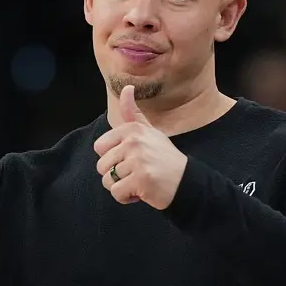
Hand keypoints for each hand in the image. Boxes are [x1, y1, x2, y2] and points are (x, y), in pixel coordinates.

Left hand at [94, 86, 187, 209]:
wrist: (186, 181)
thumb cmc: (164, 158)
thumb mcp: (149, 131)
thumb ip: (133, 114)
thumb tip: (126, 88)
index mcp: (132, 129)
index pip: (99, 147)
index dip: (112, 158)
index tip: (130, 159)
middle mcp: (134, 141)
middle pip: (102, 166)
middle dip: (116, 175)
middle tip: (136, 173)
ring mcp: (137, 160)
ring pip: (108, 181)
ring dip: (122, 187)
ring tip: (139, 182)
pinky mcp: (141, 179)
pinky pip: (116, 193)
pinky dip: (126, 198)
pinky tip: (141, 192)